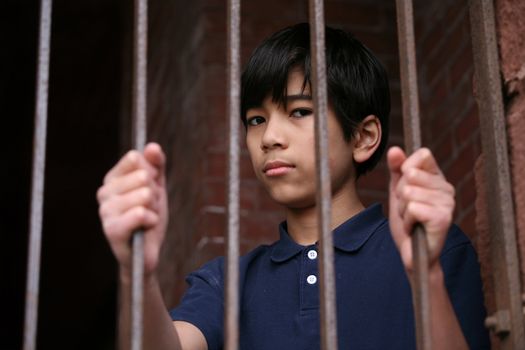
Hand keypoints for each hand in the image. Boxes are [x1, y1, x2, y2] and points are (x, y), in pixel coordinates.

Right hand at [97, 143, 167, 282]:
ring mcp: (105, 211)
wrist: (145, 253)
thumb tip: (152, 146)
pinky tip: (145, 229)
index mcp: (112, 179)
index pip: (136, 158)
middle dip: (156, 194)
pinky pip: (141, 213)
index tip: (151, 188)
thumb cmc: (149, 218)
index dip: (152, 173)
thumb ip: (156, 165)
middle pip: (143, 176)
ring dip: (155, 209)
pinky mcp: (111, 230)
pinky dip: (152, 221)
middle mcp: (104, 192)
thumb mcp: (157, 187)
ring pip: (144, 195)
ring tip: (147, 220)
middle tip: (150, 209)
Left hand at [386, 146, 454, 276]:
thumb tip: (395, 149)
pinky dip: (407, 220)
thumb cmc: (407, 222)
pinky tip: (415, 228)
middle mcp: (447, 188)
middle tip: (408, 209)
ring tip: (411, 219)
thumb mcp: (397, 192)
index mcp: (437, 178)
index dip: (405, 169)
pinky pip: (413, 207)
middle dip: (400, 195)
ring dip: (403, 210)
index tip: (405, 187)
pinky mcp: (443, 218)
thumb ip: (396, 170)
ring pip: (409, 192)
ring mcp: (447, 203)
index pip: (422, 155)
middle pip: (410, 175)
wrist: (412, 254)